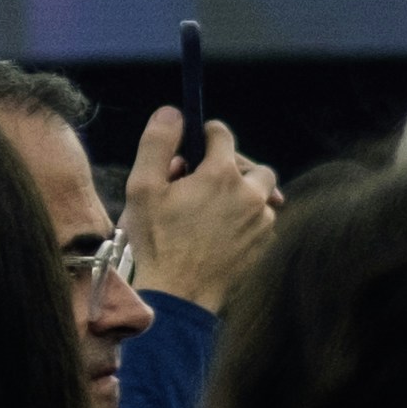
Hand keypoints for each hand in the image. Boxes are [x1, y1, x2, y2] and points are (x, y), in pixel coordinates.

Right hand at [124, 108, 279, 310]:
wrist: (177, 295)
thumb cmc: (156, 240)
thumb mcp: (142, 186)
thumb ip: (158, 143)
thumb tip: (173, 112)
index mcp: (220, 174)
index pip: (221, 133)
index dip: (202, 135)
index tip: (191, 147)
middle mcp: (249, 194)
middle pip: (253, 165)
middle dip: (230, 167)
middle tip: (202, 182)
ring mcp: (261, 222)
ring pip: (261, 195)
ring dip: (241, 195)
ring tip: (211, 210)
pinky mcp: (264, 245)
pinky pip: (262, 221)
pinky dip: (247, 220)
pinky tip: (221, 232)